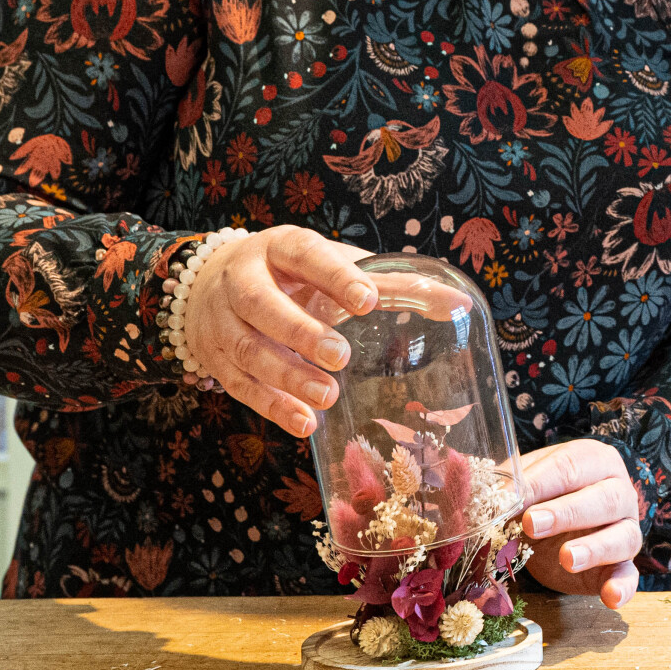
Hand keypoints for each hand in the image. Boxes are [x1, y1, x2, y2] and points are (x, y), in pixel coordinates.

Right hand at [181, 227, 377, 436]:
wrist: (210, 284)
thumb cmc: (291, 274)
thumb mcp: (332, 267)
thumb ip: (392, 285)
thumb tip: (460, 303)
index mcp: (279, 248)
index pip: (304, 255)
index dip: (334, 276)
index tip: (367, 300)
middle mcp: (241, 279)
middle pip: (261, 304)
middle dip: (299, 331)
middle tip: (340, 356)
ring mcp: (221, 320)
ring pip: (247, 348)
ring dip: (287, 376)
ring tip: (327, 396)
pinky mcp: (214, 357)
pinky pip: (239, 384)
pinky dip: (271, 406)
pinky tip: (303, 421)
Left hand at [520, 439, 643, 610]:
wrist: (556, 529)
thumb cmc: (541, 499)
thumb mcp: (523, 486)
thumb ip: (506, 487)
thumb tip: (470, 491)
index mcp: (594, 461)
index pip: (570, 466)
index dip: (538, 483)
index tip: (507, 498)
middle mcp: (619, 492)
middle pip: (604, 499)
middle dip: (567, 512)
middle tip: (531, 524)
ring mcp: (626, 530)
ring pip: (622, 537)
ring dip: (594, 549)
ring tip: (567, 558)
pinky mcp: (623, 565)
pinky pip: (630, 576)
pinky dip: (623, 587)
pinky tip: (611, 596)